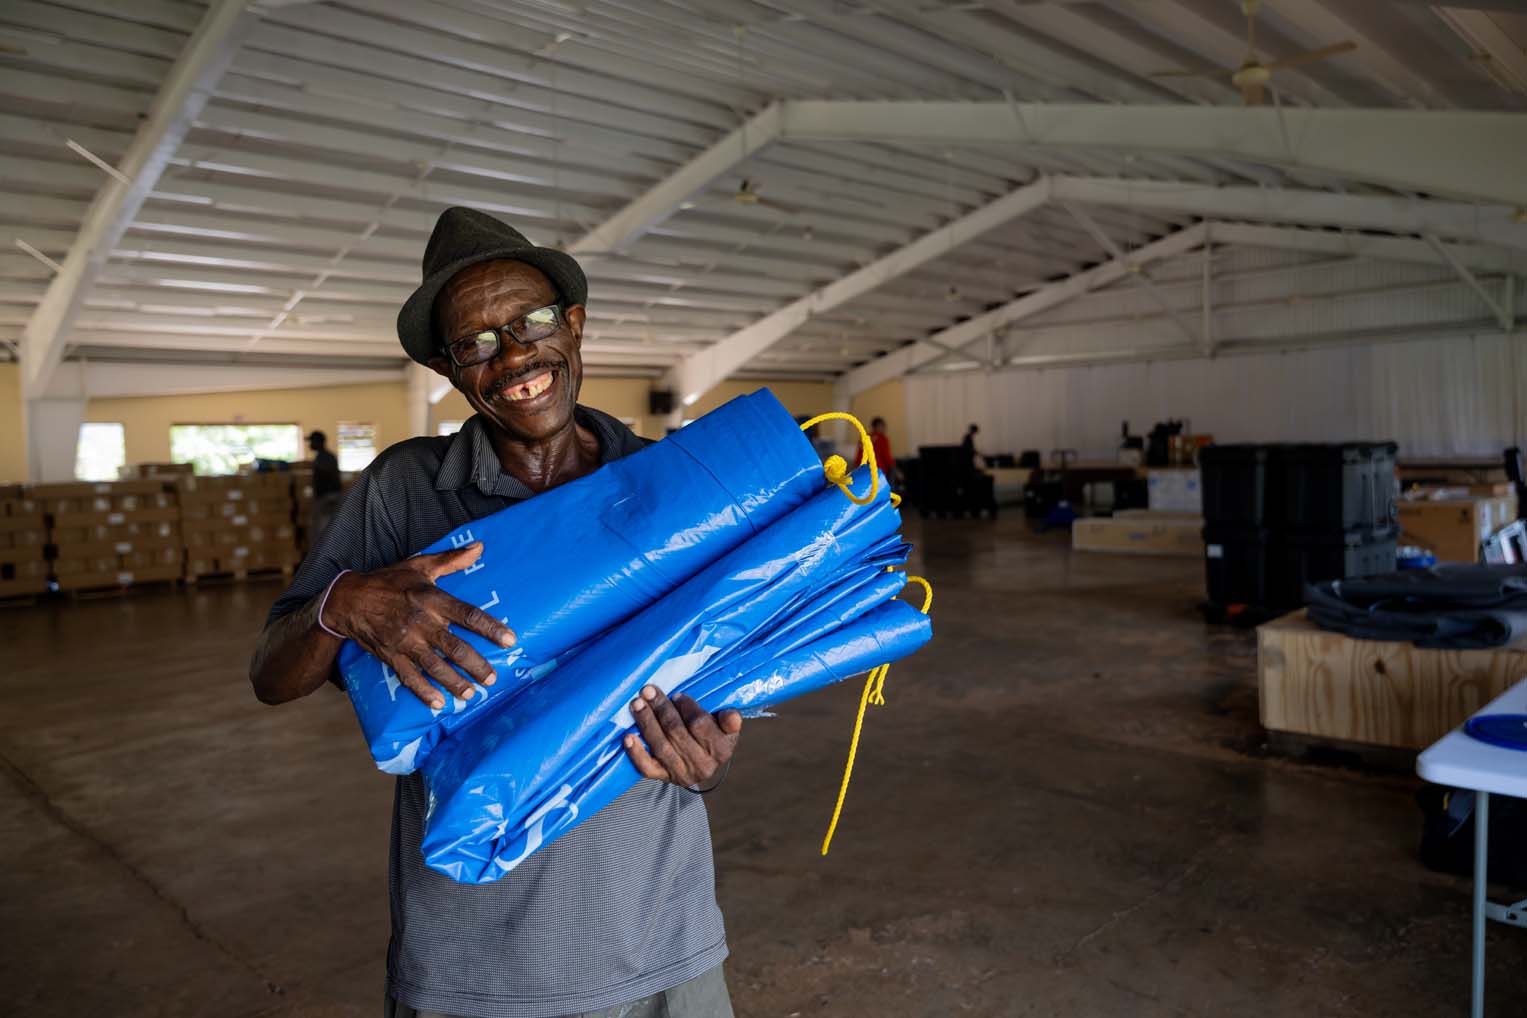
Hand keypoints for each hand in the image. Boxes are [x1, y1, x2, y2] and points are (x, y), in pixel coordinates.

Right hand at [323, 542, 514, 709]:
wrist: (347, 600)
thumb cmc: (388, 581)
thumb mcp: (420, 565)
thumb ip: (452, 560)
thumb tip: (480, 547)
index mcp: (431, 599)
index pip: (467, 615)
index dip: (490, 628)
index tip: (510, 640)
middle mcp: (420, 623)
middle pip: (454, 647)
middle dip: (476, 664)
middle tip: (493, 677)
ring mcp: (405, 642)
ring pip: (434, 666)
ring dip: (454, 682)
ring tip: (472, 694)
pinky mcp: (391, 656)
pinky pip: (408, 677)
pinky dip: (423, 692)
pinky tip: (438, 704)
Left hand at [624, 686, 741, 789]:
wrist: (702, 762)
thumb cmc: (713, 735)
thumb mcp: (727, 727)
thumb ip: (730, 720)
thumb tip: (731, 716)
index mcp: (721, 749)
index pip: (700, 725)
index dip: (686, 708)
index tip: (676, 694)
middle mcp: (703, 765)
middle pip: (676, 732)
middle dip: (660, 708)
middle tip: (647, 690)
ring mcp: (682, 773)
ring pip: (661, 746)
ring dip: (646, 722)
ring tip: (637, 704)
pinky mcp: (664, 778)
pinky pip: (647, 768)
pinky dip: (636, 753)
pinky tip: (628, 738)